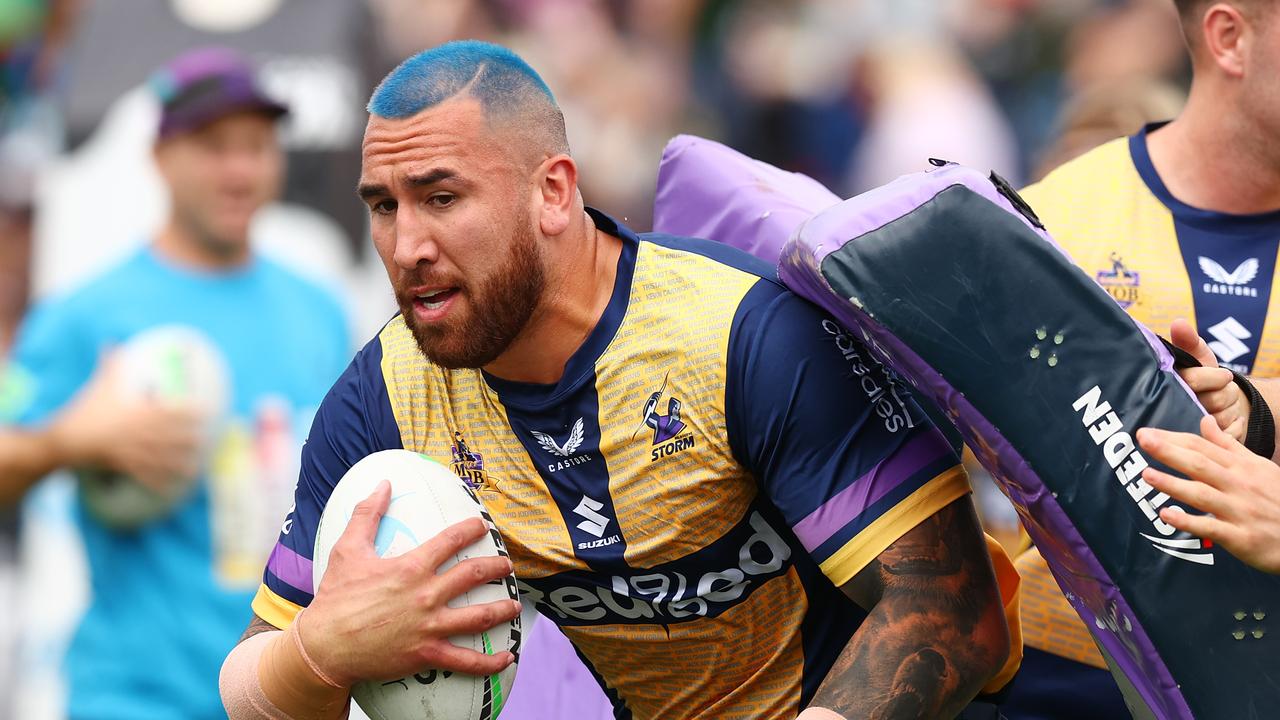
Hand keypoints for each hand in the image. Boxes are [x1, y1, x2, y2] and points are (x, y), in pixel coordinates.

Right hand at [48, 352, 202, 489]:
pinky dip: (156, 482)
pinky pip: (142, 475)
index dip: (188, 413)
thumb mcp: (98, 384)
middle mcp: (137, 431)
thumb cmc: (84, 408)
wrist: (62, 438)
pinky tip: (168, 488)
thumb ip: (110, 363)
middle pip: (170, 436)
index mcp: (136, 412)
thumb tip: (111, 341)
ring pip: (160, 458)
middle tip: (206, 442)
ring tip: (194, 468)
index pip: (168, 412)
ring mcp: (129, 450)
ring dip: (179, 463)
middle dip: (189, 440)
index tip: (205, 412)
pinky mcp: (120, 464)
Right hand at [301, 481, 520, 685]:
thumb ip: (367, 513)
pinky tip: (507, 658)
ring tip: (514, 605)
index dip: (471, 530)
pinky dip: (489, 662)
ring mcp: (429, 626)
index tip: (483, 526)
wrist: (324, 645)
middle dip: (495, 567)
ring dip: (502, 610)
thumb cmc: (335, 597)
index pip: (451, 541)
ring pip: (479, 617)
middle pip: (473, 575)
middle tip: (506, 565)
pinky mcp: (427, 654)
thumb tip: (382, 483)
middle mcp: (426, 594)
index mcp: (411, 567)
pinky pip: (466, 660)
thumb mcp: (348, 549)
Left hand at [1136, 416, 1279, 573]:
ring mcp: (1239, 511)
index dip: (1174, 438)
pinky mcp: (1241, 537)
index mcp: (1241, 467)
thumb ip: (1228, 445)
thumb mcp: (1259, 466)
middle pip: (1199, 464)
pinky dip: (1189, 522)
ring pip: (1202, 494)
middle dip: (1169, 451)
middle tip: (1142, 439)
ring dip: (1173, 484)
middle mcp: (1238, 485)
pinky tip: (1166, 515)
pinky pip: (1211, 528)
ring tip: (1146, 474)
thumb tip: (1205, 420)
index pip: (1203, 447)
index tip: (1147, 432)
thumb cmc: (1278, 498)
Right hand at [1170, 318, 1248, 442]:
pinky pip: (1229, 435)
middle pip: (1211, 401)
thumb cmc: (1207, 378)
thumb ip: (1189, 341)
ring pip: (1221, 418)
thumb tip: (1178, 322)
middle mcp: (1174, 409)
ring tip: (1225, 405)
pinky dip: (1237, 426)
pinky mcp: (1205, 444)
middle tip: (1224, 389)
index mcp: (1170, 386)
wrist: (1222, 406)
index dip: (1211, 377)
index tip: (1223, 376)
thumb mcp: (1199, 357)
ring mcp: (1189, 429)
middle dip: (1223, 393)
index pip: (1192, 381)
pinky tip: (1233, 420)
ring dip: (1230, 409)